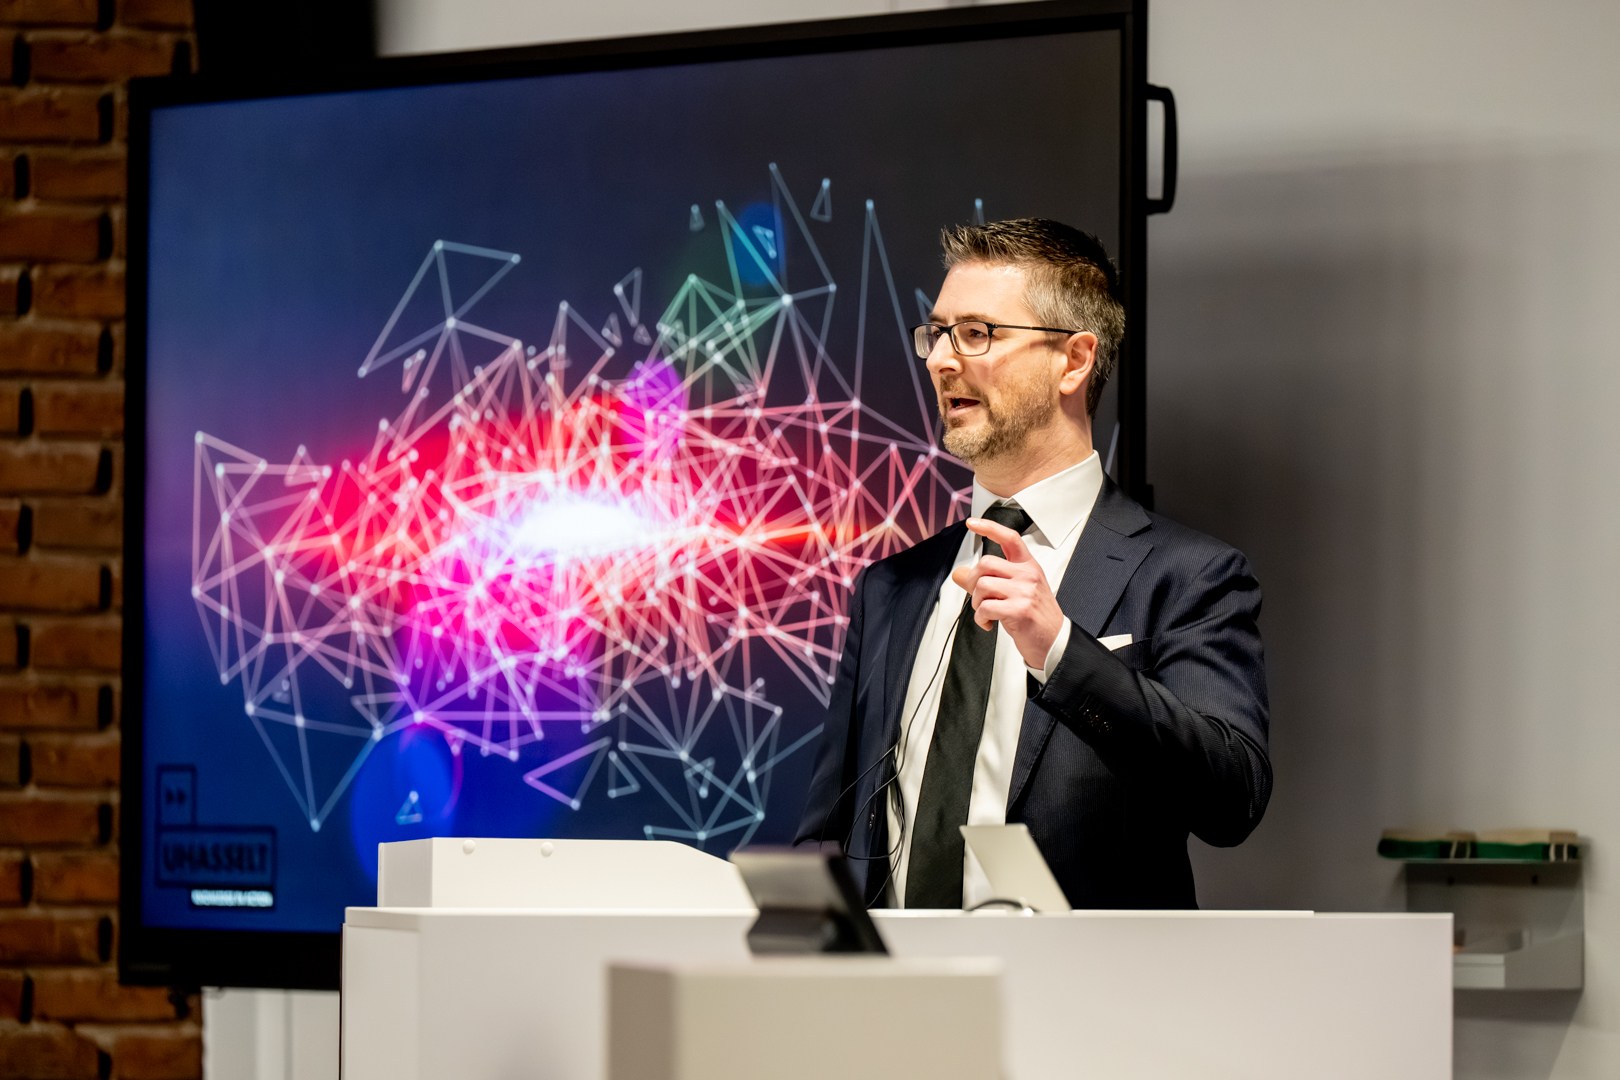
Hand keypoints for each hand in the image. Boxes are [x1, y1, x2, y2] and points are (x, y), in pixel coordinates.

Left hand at [951, 517, 1065, 669]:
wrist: (1054, 640)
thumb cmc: (1035, 615)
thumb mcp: (1014, 592)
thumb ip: (987, 580)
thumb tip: (959, 574)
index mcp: (1028, 566)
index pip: (1009, 538)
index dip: (989, 527)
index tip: (972, 523)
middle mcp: (1028, 575)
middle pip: (986, 563)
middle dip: (973, 580)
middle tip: (979, 596)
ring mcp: (1025, 591)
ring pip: (982, 585)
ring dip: (977, 602)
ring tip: (986, 611)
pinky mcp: (1019, 609)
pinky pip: (985, 607)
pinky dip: (981, 618)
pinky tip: (989, 623)